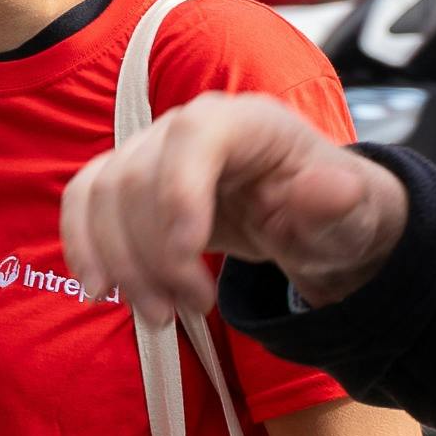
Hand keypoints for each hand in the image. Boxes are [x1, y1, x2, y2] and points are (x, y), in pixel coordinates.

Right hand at [61, 92, 410, 323]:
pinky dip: (83, 246)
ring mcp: (151, 150)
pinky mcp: (129, 182)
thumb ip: (339, 202)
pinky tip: (99, 288)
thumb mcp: (352, 214)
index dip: (177, 196)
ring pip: (103, 195)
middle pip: (138, 176)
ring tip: (159, 315)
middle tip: (187, 311)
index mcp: (246, 121)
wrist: (310, 223)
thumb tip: (329, 189)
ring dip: (121, 264)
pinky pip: (84, 203)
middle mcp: (188, 126)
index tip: (189, 260)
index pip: (193, 139)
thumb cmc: (332, 214)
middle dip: (154, 256)